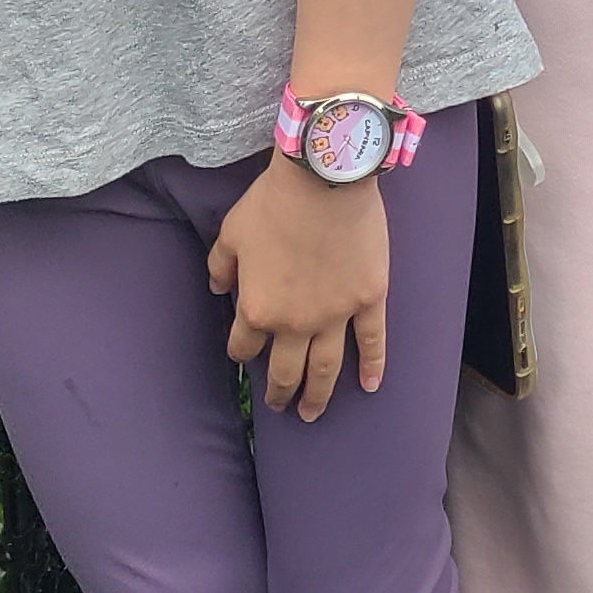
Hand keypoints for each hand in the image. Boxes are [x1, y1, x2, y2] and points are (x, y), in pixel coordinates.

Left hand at [209, 154, 388, 418]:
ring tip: (312, 413)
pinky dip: (373, 366)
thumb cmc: (274, 202)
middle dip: (280, 393)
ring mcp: (335, 315)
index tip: (246, 354)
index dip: (242, 353)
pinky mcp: (369, 299)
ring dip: (318, 395)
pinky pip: (372, 342)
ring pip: (326, 368)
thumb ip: (221, 266)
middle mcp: (295, 323)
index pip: (244, 346)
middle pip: (285, 370)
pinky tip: (371, 386)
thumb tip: (218, 288)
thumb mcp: (232, 231)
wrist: (324, 179)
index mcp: (258, 309)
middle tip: (281, 407)